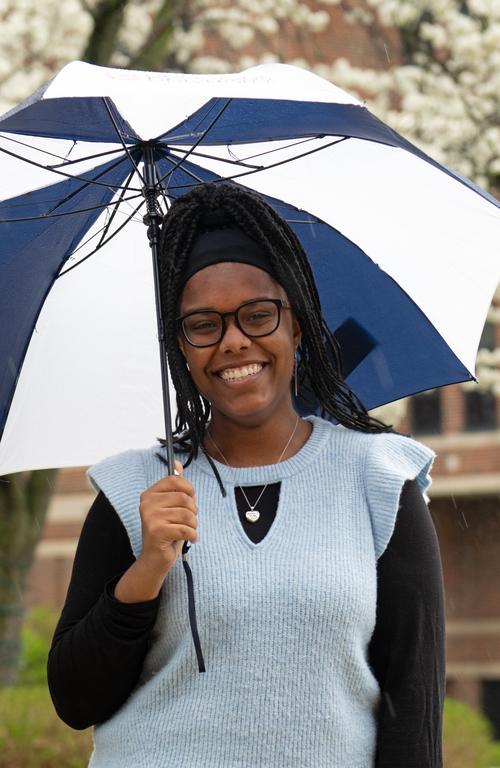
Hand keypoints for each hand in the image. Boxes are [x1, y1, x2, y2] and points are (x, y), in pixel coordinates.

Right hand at [138, 460, 197, 575]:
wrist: (154, 559)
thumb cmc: (167, 531)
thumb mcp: (171, 507)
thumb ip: (174, 486)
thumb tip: (178, 464)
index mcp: (149, 494)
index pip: (174, 480)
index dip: (189, 489)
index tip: (190, 500)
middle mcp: (147, 503)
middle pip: (184, 498)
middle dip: (193, 511)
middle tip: (188, 521)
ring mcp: (150, 517)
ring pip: (187, 514)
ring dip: (193, 525)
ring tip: (187, 531)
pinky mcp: (157, 532)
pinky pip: (186, 529)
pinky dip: (193, 535)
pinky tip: (190, 539)